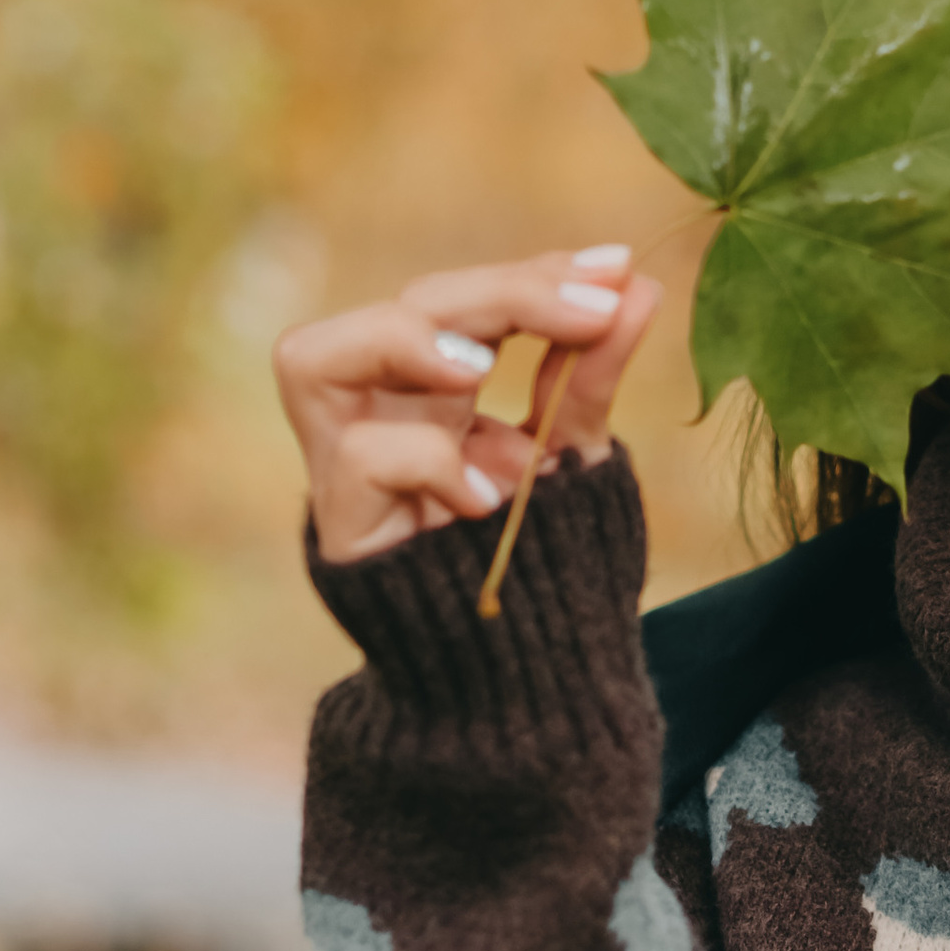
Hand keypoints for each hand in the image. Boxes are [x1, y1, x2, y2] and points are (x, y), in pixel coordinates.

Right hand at [273, 245, 663, 564]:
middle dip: (501, 293)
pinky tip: (490, 497)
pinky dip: (429, 460)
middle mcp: (380, 414)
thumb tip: (637, 282)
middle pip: (402, 308)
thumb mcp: (575, 455)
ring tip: (485, 368)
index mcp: (431, 389)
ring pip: (312, 358)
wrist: (527, 682)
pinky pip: (357, 459)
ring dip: (407, 341)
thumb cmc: (543, 563)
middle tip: (591, 310)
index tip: (615, 268)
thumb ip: (590, 374)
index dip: (530, 275)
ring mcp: (346, 469)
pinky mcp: (341, 531)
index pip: (460, 298)